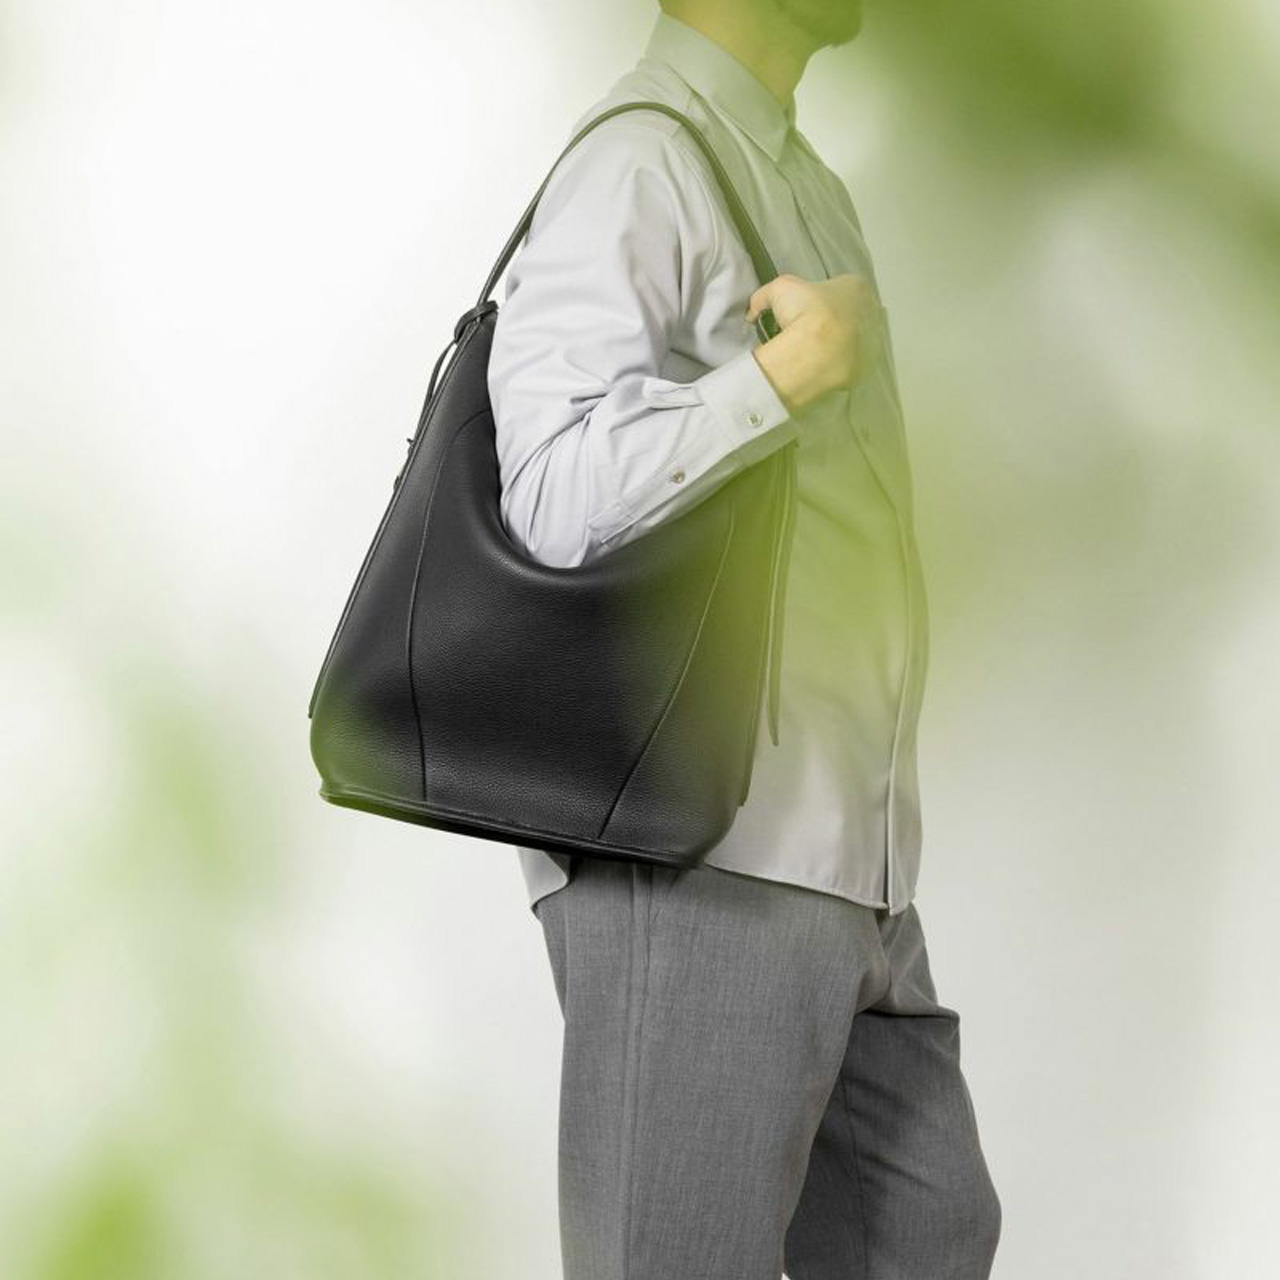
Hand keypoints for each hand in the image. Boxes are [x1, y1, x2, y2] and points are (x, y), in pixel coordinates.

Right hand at [745, 272, 884, 414]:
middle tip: (807, 335)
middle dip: (831, 322)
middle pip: (849, 313)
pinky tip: (824, 368)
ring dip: (838, 343)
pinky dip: (840, 364)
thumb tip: (753, 314)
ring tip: (814, 354)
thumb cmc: (806, 311)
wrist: (821, 351)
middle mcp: (872, 309)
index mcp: (856, 286)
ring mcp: (875, 339)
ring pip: (854, 338)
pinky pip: (853, 362)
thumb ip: (764, 297)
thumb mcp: (778, 290)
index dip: (818, 301)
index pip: (839, 289)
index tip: (802, 314)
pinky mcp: (870, 365)